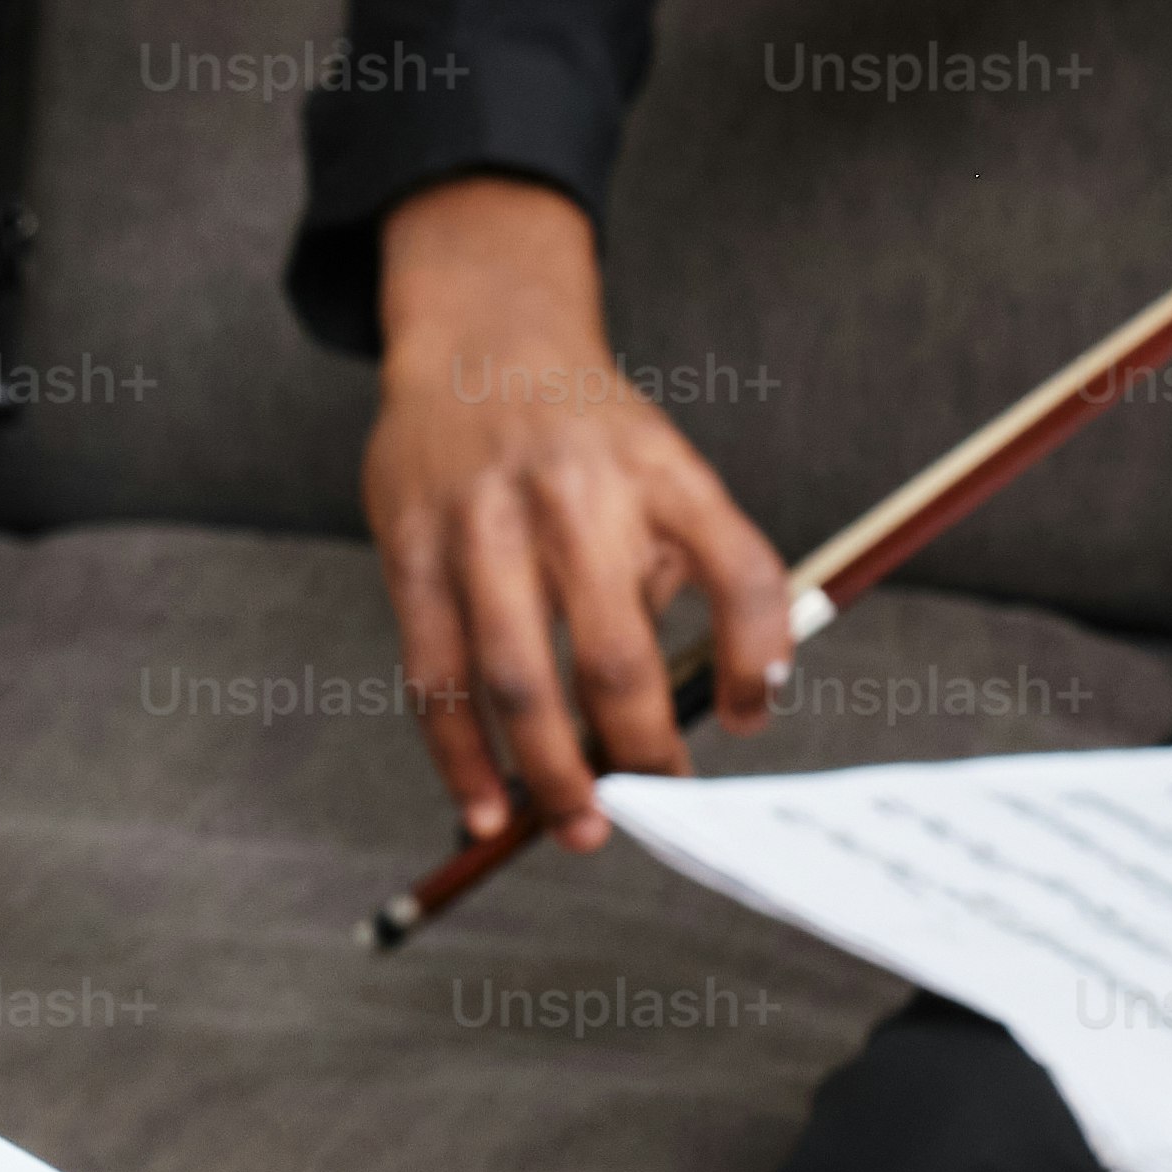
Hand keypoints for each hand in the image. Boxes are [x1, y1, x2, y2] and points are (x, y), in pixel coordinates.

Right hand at [363, 175, 795, 851]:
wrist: (483, 343)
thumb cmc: (591, 435)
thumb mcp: (668, 470)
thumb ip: (689, 567)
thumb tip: (704, 697)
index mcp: (667, 477)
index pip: (744, 572)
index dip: (760, 655)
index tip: (755, 717)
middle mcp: (578, 501)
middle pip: (619, 654)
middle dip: (642, 749)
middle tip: (660, 804)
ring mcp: (486, 529)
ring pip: (518, 681)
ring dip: (551, 774)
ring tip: (582, 829)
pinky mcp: (411, 554)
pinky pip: (435, 677)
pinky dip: (460, 756)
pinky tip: (484, 808)